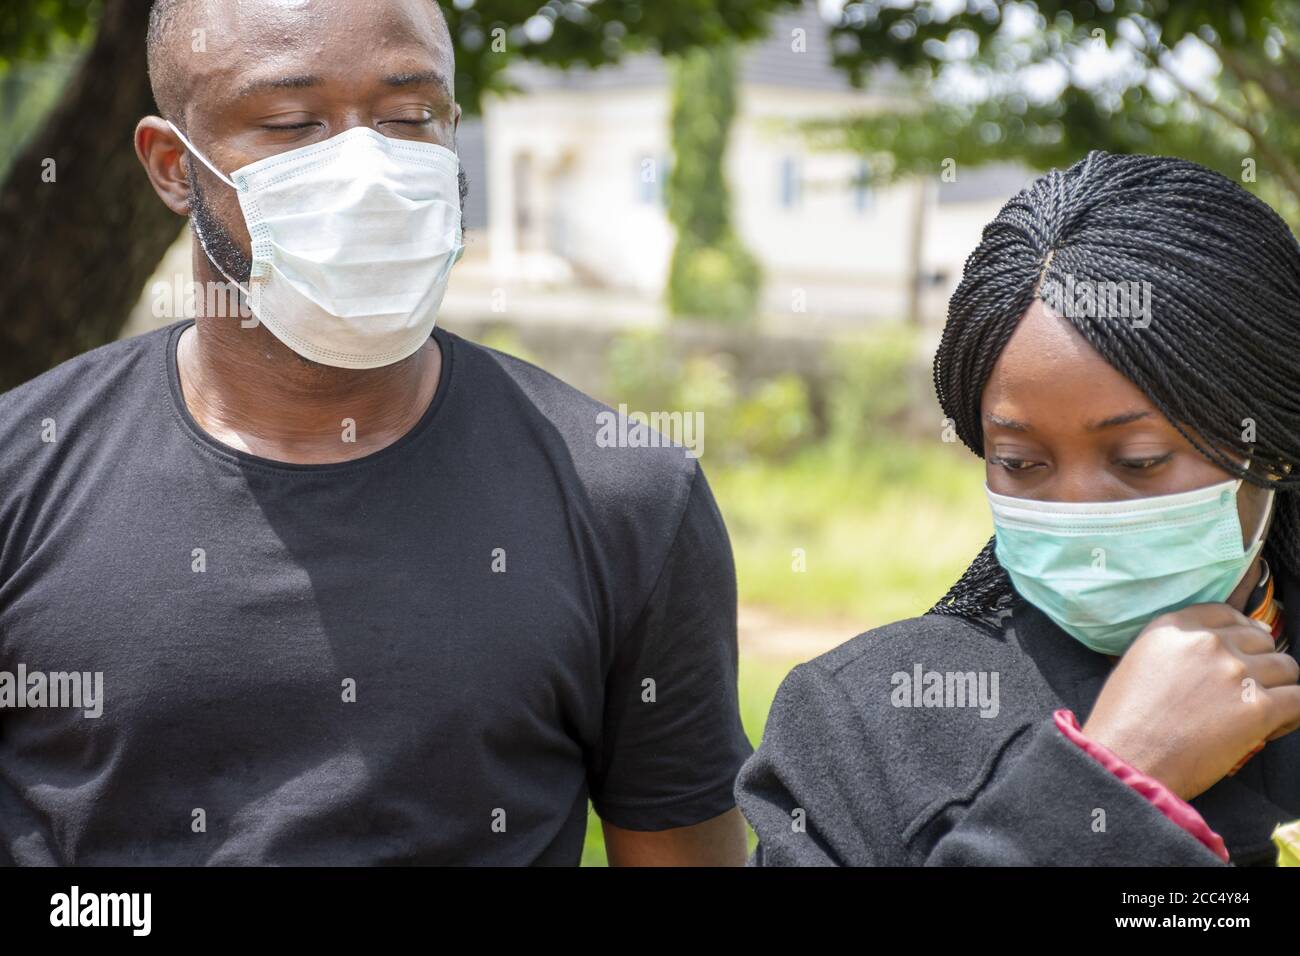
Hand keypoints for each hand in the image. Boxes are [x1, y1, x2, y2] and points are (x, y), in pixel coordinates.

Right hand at [1081, 602, 1299, 800]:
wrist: (1127, 759)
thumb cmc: (1123, 720)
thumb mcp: (1137, 662)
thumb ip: (1174, 647)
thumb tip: (1215, 650)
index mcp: (1174, 627)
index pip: (1226, 614)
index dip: (1241, 631)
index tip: (1245, 649)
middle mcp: (1208, 643)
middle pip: (1260, 639)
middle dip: (1259, 661)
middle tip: (1247, 688)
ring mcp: (1236, 673)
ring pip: (1286, 667)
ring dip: (1278, 686)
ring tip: (1263, 709)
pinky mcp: (1259, 707)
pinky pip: (1298, 700)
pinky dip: (1291, 713)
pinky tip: (1275, 725)